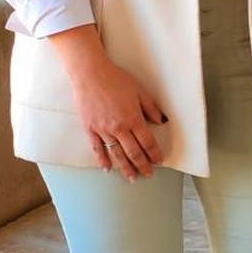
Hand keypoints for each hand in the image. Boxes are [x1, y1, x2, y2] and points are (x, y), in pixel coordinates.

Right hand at [48, 25, 167, 180]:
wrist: (90, 75)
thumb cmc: (116, 80)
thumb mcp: (139, 91)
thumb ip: (151, 108)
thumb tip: (161, 121)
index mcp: (133, 118)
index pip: (147, 141)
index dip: (154, 153)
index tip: (159, 161)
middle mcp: (119, 128)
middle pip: (133, 152)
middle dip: (142, 165)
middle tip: (148, 174)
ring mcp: (103, 130)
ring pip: (117, 154)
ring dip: (126, 168)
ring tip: (132, 177)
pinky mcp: (90, 129)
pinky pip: (97, 149)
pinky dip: (103, 160)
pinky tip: (108, 168)